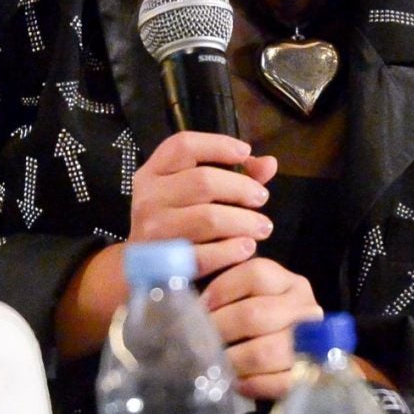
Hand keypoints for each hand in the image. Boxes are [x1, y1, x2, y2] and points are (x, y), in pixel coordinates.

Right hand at [127, 131, 278, 267]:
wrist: (144, 270)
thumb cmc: (177, 222)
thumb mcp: (194, 193)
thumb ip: (234, 175)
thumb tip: (269, 164)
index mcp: (153, 173)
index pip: (182, 145)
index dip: (218, 144)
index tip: (245, 152)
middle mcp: (148, 198)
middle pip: (203, 181)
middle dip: (241, 188)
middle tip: (262, 198)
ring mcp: (153, 231)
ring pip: (208, 218)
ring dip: (244, 221)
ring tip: (262, 226)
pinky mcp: (164, 263)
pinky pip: (206, 254)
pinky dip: (232, 250)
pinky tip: (247, 247)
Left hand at [202, 258, 322, 400]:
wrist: (280, 359)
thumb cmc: (249, 322)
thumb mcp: (242, 295)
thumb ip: (222, 285)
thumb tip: (201, 291)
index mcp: (288, 283)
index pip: (256, 274)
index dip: (221, 290)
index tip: (201, 306)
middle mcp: (305, 308)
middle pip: (256, 314)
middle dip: (220, 328)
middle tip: (199, 339)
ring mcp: (311, 344)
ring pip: (266, 351)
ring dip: (232, 359)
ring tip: (215, 362)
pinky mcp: (306, 376)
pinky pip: (278, 383)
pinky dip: (251, 384)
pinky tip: (236, 382)